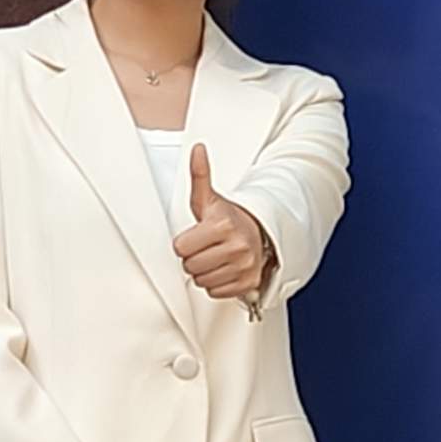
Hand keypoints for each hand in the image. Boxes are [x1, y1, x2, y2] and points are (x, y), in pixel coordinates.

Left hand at [170, 144, 272, 302]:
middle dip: (194, 257)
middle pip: (190, 266)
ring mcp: (244, 266)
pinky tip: (224, 268)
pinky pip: (215, 292)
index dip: (185, 242)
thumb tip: (197, 149)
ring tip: (216, 257)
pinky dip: (217, 284)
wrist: (260, 233)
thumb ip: (199, 175)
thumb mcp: (209, 198)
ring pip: (201, 280)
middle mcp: (236, 246)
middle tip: (207, 246)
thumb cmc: (228, 218)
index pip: (180, 248)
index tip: (198, 235)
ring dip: (205, 271)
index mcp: (222, 225)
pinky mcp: (247, 283)